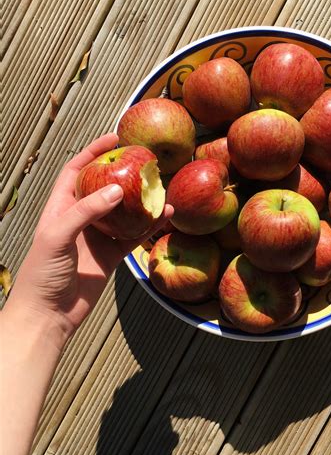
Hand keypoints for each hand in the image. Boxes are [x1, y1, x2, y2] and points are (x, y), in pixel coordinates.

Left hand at [8, 133, 171, 345]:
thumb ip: (86, 211)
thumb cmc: (42, 273)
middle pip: (105, 186)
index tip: (116, 138)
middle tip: (144, 159)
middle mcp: (81, 217)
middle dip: (124, 172)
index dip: (94, 152)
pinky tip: (165, 214)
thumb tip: (117, 190)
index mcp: (61, 207)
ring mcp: (97, 236)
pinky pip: (134, 235)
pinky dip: (150, 225)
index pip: (77, 170)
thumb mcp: (58, 236)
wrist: (48, 315)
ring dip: (141, 199)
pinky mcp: (112, 255)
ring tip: (160, 185)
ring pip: (124, 211)